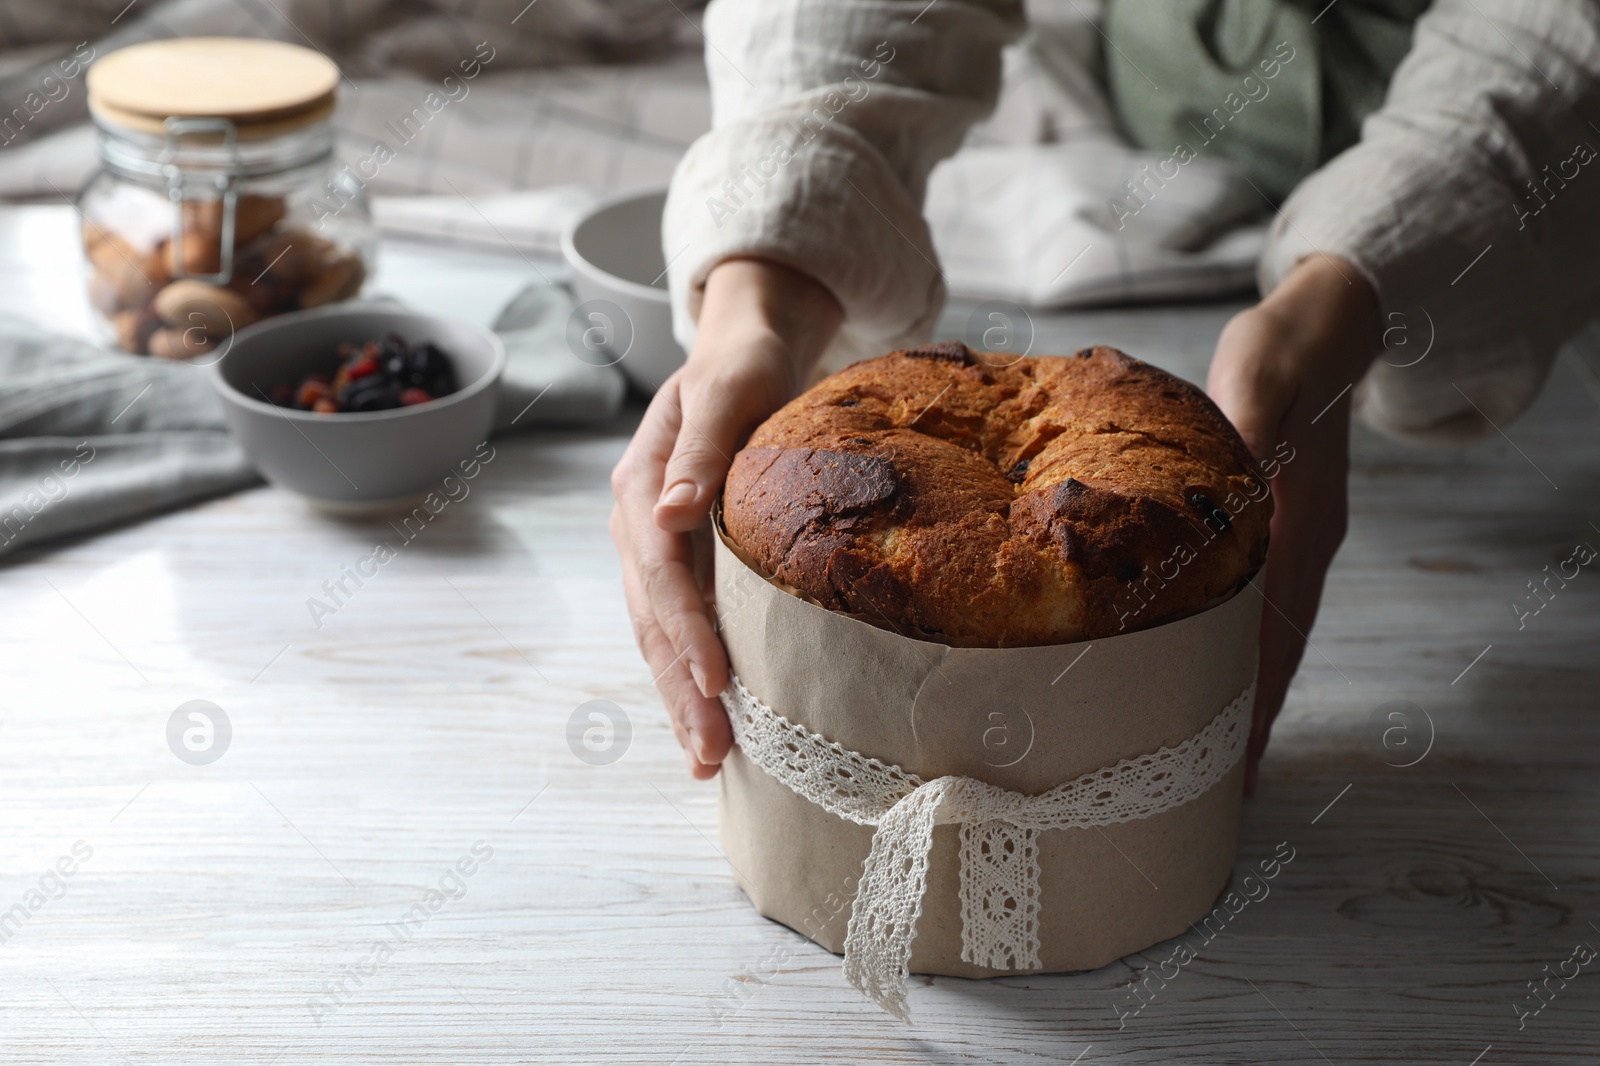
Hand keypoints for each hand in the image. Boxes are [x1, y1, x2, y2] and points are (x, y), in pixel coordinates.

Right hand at [610, 258, 841, 777]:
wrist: (741, 355)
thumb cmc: (741, 368)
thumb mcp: (727, 391)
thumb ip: (701, 452)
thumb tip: (672, 511)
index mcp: (640, 485)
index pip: (660, 570)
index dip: (685, 628)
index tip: (717, 680)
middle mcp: (637, 525)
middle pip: (651, 619)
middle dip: (679, 689)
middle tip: (710, 752)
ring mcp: (652, 550)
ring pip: (658, 635)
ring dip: (680, 698)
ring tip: (707, 759)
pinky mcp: (680, 564)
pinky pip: (678, 628)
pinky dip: (690, 676)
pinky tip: (709, 724)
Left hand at [1207, 255, 1379, 795]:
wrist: (1328, 327)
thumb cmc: (1279, 351)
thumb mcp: (1255, 378)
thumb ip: (1244, 432)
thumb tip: (1229, 490)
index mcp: (1295, 516)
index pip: (1270, 623)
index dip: (1248, 688)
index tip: (1229, 750)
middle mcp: (1309, 539)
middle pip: (1283, 646)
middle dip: (1254, 714)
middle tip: (1224, 783)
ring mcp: (1308, 537)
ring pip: (1284, 632)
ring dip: (1259, 691)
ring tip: (1231, 752)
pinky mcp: (1296, 527)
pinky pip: (1279, 605)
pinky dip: (1260, 649)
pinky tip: (1234, 670)